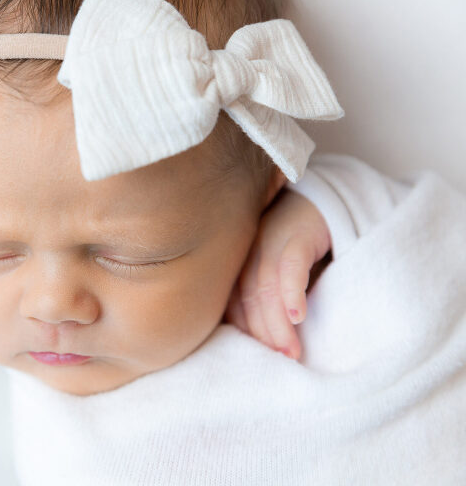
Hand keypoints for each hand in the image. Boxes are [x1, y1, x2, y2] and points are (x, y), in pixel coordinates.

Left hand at [223, 190, 330, 359]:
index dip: (247, 333)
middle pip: (249, 299)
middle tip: (281, 363)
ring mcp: (272, 238)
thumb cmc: (301, 244)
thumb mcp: (278, 271)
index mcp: (238, 262)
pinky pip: (291, 265)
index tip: (260, 360)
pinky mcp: (299, 232)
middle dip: (263, 335)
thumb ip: (265, 297)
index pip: (234, 304)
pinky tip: (297, 316)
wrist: (328, 199)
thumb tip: (263, 341)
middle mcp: (248, 250)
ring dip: (278, 324)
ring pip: (267, 288)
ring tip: (291, 352)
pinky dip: (292, 291)